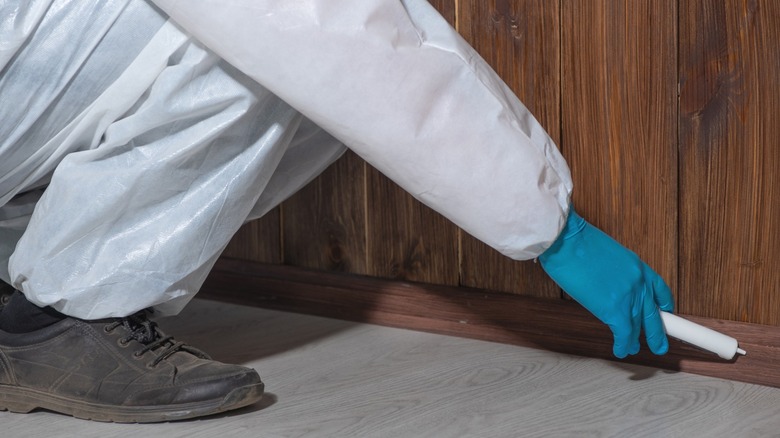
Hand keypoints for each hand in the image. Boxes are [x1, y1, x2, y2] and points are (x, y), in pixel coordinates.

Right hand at [538, 207, 674, 357]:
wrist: (566, 241)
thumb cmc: (576, 242)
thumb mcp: (606, 253)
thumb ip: (614, 271)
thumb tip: (607, 283)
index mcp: (637, 265)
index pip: (659, 290)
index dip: (663, 306)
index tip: (665, 313)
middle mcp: (638, 282)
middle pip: (654, 315)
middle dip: (658, 333)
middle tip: (660, 344)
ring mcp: (629, 297)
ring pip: (639, 327)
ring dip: (634, 341)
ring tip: (632, 348)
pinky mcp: (614, 310)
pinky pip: (624, 334)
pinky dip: (622, 345)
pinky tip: (620, 350)